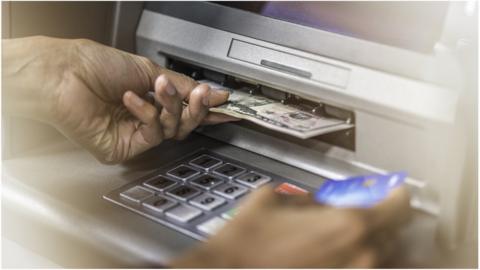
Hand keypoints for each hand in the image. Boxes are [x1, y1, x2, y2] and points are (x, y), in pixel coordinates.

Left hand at [4, 36, 236, 163]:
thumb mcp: (148, 69)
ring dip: (171, 105)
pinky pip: (152, 133)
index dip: (206, 108)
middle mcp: (144, 118)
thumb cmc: (94, 66)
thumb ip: (182, 85)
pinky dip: (146, 112)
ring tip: (160, 86)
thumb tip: (212, 92)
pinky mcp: (126, 147)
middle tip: (202, 94)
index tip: (227, 106)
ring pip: (172, 130)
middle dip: (195, 108)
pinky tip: (131, 98)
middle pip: (184, 123)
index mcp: (150, 99)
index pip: (185, 108)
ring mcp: (135, 134)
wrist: (63, 75)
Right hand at [170, 186, 410, 267]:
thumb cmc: (246, 242)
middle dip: (381, 220)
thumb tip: (321, 205)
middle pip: (394, 234)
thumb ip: (308, 201)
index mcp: (347, 224)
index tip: (391, 192)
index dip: (396, 195)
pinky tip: (329, 256)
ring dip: (372, 246)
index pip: (399, 205)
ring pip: (383, 259)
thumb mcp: (274, 202)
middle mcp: (360, 256)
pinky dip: (356, 261)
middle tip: (362, 214)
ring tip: (342, 239)